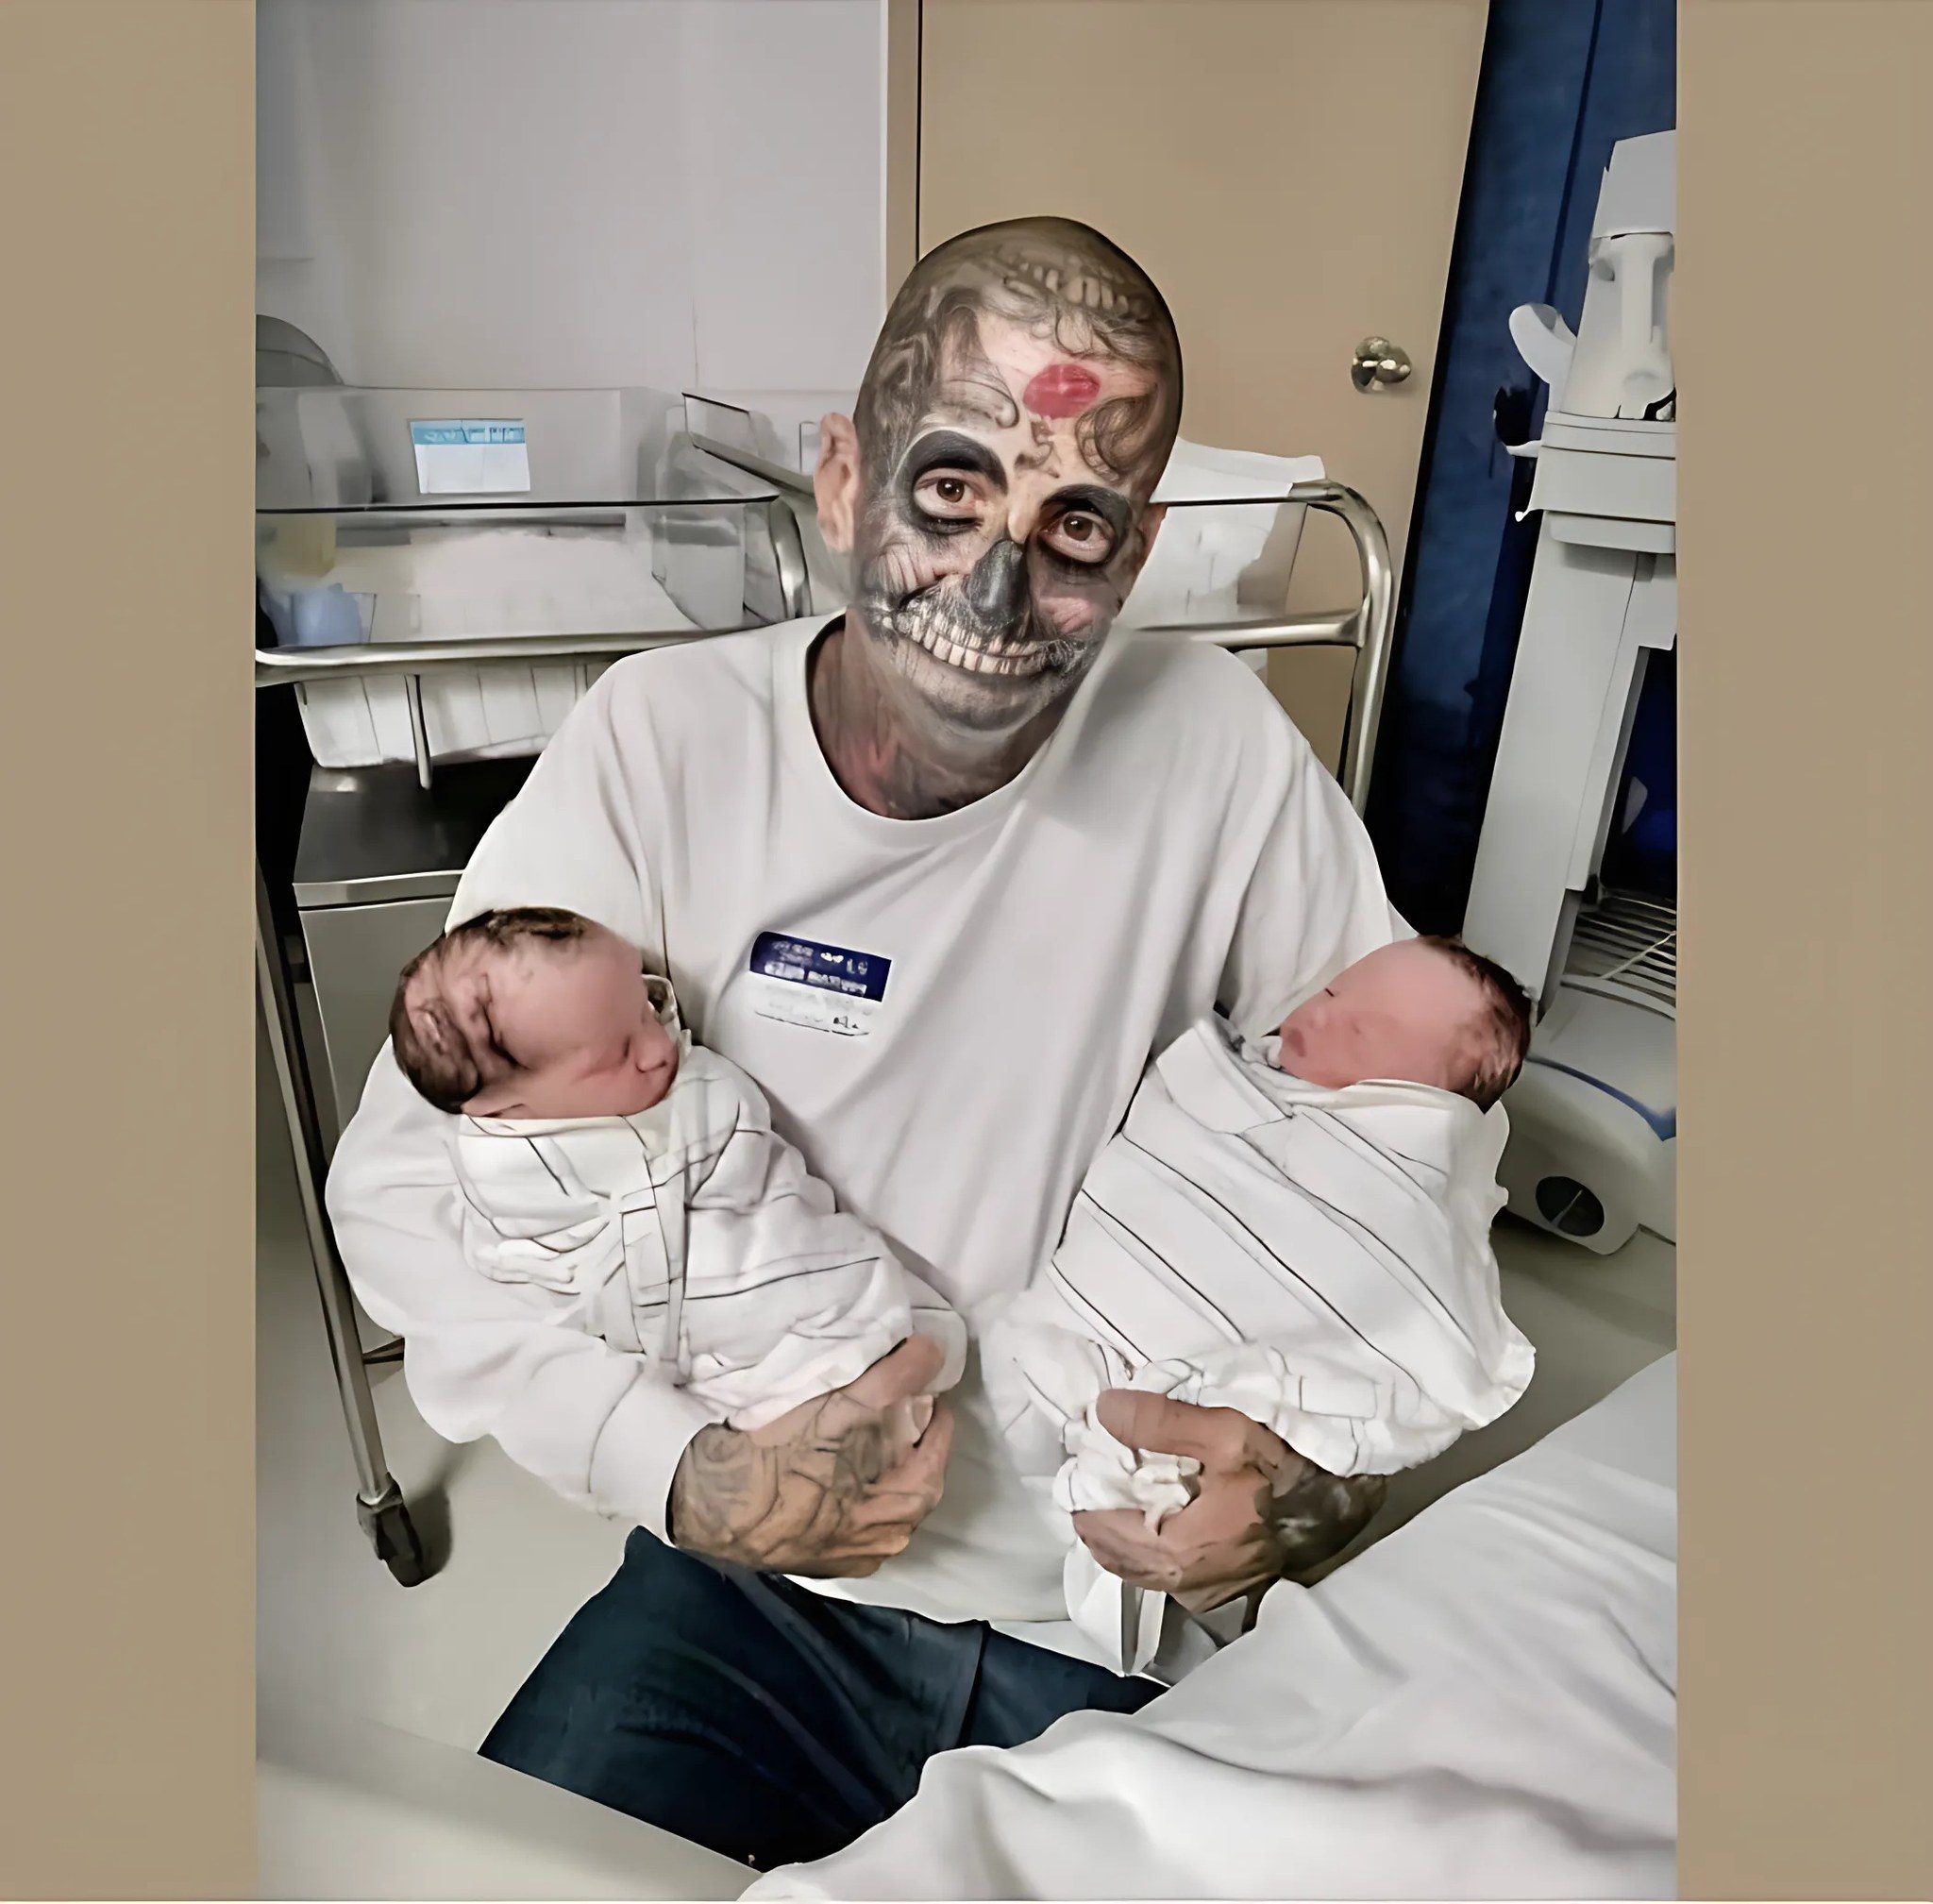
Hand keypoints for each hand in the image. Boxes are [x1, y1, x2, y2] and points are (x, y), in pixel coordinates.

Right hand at [666, 1335, 954, 1577]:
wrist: (712, 1502)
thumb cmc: (780, 1457)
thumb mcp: (840, 1407)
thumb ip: (893, 1379)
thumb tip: (932, 1353)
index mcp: (892, 1511)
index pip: (934, 1463)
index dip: (936, 1427)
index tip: (931, 1399)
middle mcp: (875, 1544)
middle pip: (911, 1493)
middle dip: (913, 1454)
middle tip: (907, 1418)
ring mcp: (842, 1557)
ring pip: (882, 1516)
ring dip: (886, 1480)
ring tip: (875, 1446)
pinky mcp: (810, 1560)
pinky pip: (850, 1532)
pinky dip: (855, 1504)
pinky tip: (840, 1485)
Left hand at [1070, 1390, 1385, 1613]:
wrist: (1343, 1508)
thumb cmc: (1287, 1472)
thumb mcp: (1226, 1432)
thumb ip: (1160, 1421)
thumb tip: (1103, 1409)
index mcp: (1173, 1550)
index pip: (1097, 1524)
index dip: (1084, 1486)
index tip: (1084, 1452)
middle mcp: (1178, 1583)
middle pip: (1109, 1550)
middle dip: (1096, 1509)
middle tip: (1095, 1466)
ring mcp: (1198, 1593)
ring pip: (1132, 1564)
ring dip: (1118, 1528)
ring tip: (1119, 1486)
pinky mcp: (1216, 1590)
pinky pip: (1158, 1571)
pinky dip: (1143, 1543)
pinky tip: (1153, 1512)